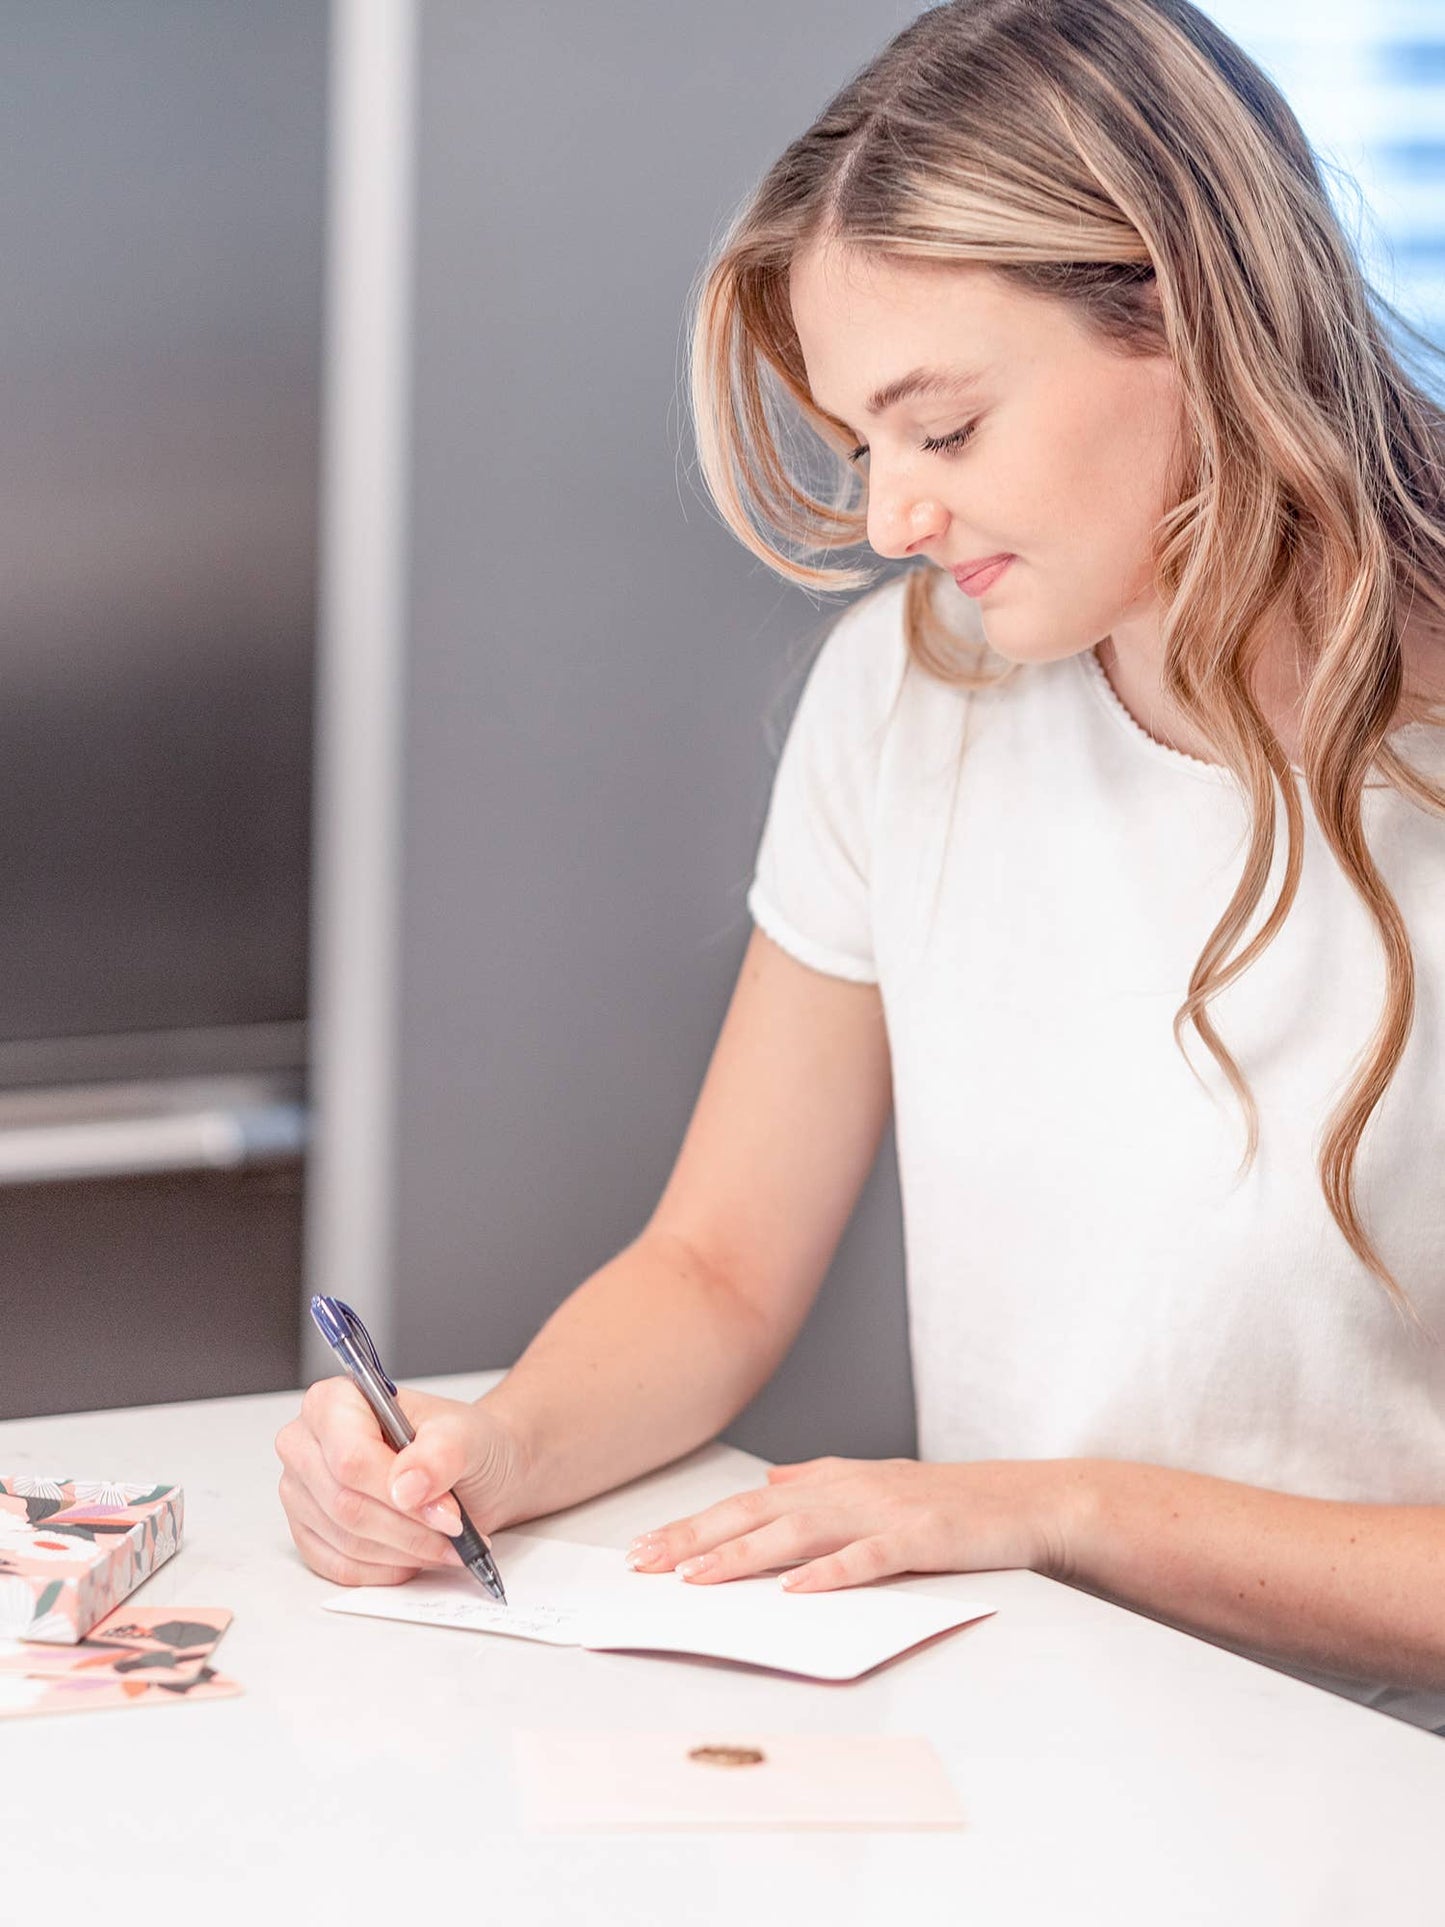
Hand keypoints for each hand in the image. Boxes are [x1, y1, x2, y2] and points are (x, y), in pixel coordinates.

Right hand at [275, 1379, 529, 1586]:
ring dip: (403, 1551)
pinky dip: (385, 1569)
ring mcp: (302, 1492)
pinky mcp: (309, 1534)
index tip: (447, 1512)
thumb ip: (439, 1454)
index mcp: (335, 1402)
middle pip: (344, 1502)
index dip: (396, 1491)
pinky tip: (415, 1556)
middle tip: (454, 1532)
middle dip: (407, 1527)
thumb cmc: (460, 1442)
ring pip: (345, 1539)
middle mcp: (306, 1444)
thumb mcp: (466, 1436)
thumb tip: (405, 1486)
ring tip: (445, 1544)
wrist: (469, 1470)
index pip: (349, 1457)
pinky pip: (339, 1567)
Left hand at [624, 1455, 1086, 1591]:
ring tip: (697, 1577)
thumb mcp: (878, 1482)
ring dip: (744, 1554)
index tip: (645, 1550)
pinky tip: (797, 1590)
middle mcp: (851, 1490)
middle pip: (759, 1514)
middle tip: (645, 1564)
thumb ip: (820, 1481)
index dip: (694, 1525)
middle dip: (697, 1538)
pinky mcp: (922, 1538)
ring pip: (800, 1532)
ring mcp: (886, 1512)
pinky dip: (831, 1572)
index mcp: (836, 1481)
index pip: (748, 1505)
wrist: (1028, 1499)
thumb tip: (769, 1484)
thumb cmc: (952, 1500)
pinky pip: (869, 1557)